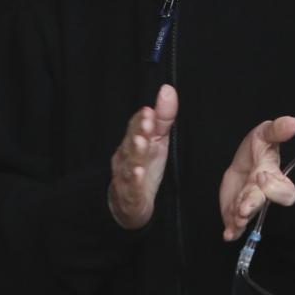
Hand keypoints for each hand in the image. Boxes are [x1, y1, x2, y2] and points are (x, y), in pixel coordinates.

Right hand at [110, 84, 177, 229]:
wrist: (128, 204)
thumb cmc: (144, 166)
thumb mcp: (157, 140)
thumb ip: (163, 117)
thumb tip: (168, 89)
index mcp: (133, 142)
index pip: (135, 128)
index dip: (141, 120)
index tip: (150, 111)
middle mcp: (126, 157)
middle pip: (131, 142)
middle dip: (138, 131)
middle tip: (147, 121)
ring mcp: (127, 176)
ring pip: (130, 163)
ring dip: (136, 153)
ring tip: (142, 142)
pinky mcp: (131, 196)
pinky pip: (132, 187)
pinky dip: (135, 180)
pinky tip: (139, 173)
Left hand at [219, 114, 294, 239]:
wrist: (243, 162)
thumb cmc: (258, 148)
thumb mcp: (266, 134)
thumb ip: (278, 130)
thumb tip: (293, 122)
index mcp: (274, 178)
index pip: (284, 191)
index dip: (275, 187)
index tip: (262, 175)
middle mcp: (262, 195)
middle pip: (261, 203)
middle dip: (252, 204)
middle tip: (244, 207)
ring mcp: (248, 205)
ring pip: (247, 215)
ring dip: (240, 218)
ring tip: (236, 217)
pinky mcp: (234, 212)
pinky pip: (234, 226)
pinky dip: (232, 231)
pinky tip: (228, 234)